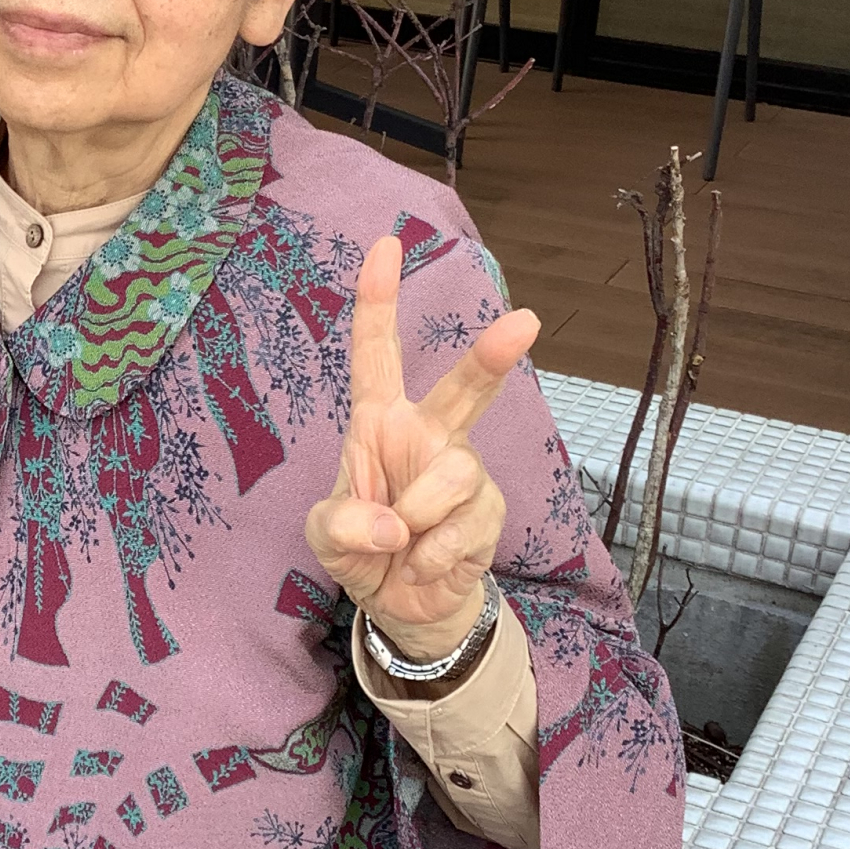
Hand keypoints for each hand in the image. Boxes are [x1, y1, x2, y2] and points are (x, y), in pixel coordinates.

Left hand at [305, 234, 539, 660]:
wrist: (401, 603)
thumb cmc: (360, 547)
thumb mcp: (323, 538)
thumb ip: (341, 525)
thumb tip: (391, 525)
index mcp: (379, 421)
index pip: (377, 353)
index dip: (378, 300)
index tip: (386, 244)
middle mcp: (427, 434)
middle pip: (463, 388)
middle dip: (492, 357)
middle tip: (526, 322)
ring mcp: (463, 472)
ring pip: (450, 477)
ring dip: (414, 518)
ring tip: (401, 544)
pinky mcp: (487, 512)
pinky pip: (458, 528)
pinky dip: (429, 556)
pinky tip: (421, 564)